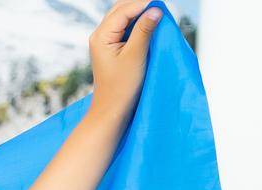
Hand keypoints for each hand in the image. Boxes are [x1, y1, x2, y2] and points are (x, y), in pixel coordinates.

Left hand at [87, 0, 160, 121]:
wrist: (112, 108)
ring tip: (158, 14)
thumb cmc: (122, 86)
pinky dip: (138, 23)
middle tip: (161, 7)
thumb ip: (144, 30)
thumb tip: (156, 9)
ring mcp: (105, 40)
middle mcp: (100, 35)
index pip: (124, 10)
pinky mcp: (112, 46)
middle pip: (121, 9)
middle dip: (141, 6)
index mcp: (101, 36)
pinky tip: (150, 24)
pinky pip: (125, 27)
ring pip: (123, 16)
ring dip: (140, 13)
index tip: (162, 4)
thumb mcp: (135, 55)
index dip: (144, 5)